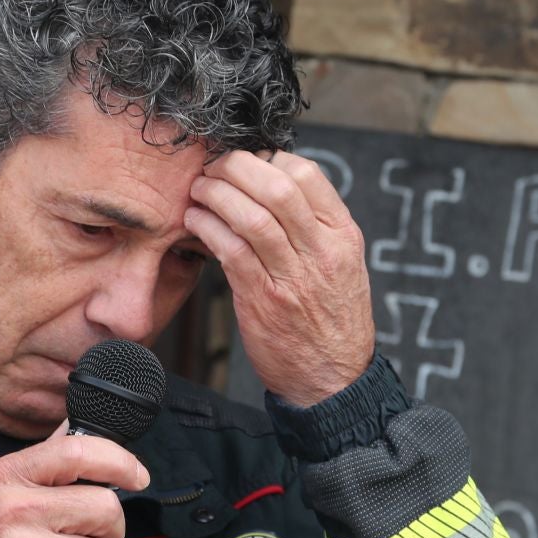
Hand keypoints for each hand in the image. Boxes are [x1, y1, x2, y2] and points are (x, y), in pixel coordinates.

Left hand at [185, 149, 375, 407]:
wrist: (333, 379)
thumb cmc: (330, 319)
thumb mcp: (340, 264)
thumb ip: (313, 226)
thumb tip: (270, 186)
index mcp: (342, 236)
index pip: (308, 174)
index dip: (268, 157)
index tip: (244, 162)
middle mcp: (322, 251)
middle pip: (277, 186)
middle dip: (236, 167)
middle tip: (212, 168)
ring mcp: (294, 277)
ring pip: (252, 216)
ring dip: (216, 195)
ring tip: (198, 192)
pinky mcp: (264, 301)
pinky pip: (232, 251)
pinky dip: (208, 228)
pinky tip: (196, 222)